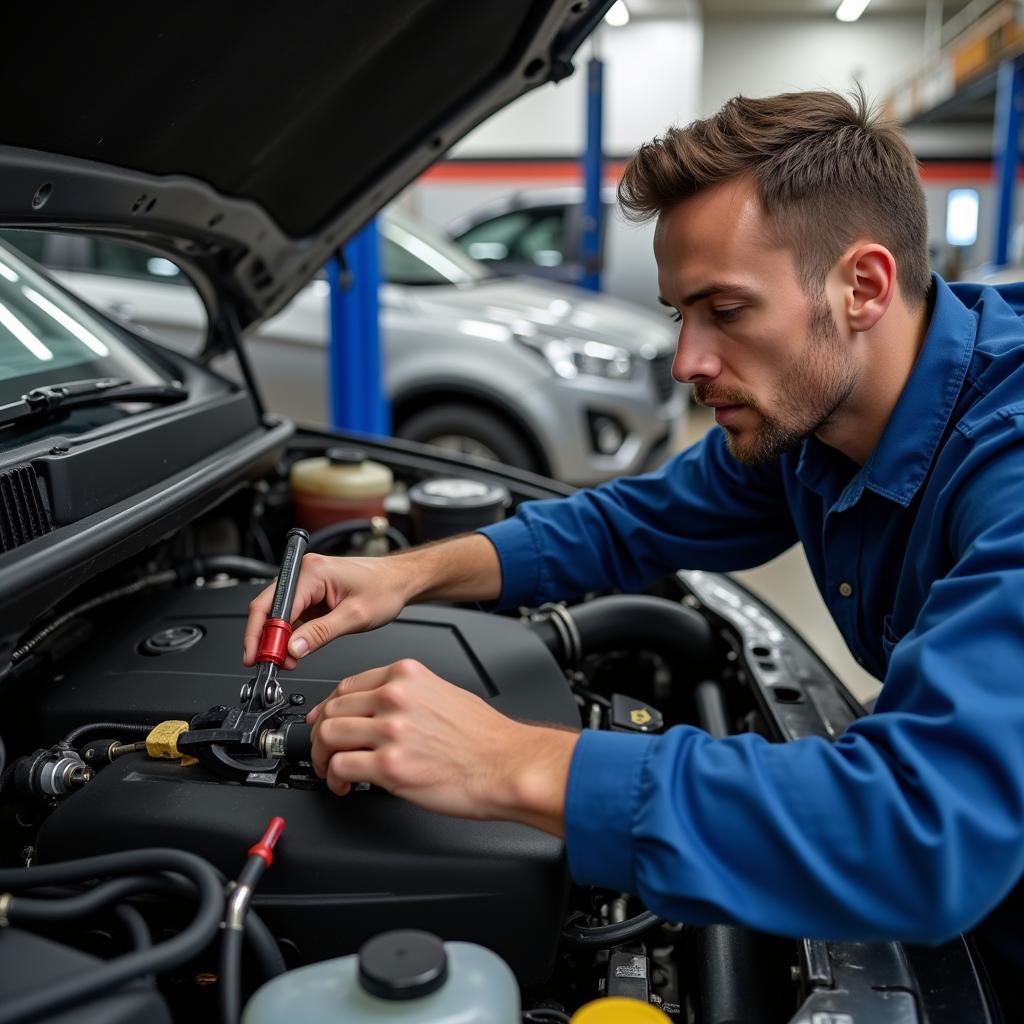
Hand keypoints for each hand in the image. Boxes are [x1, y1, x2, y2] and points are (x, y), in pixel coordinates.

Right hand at [243, 553, 414, 668]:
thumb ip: (321, 633)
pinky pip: (292, 616)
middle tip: (264, 663)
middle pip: (268, 607)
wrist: (401, 580)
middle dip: (263, 638)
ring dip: (276, 639)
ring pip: (278, 614)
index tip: (262, 657)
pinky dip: (289, 635)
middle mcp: (305, 573)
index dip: (264, 634)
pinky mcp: (312, 594)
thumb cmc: (385, 588)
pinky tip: (292, 652)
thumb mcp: (355, 616)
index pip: (275, 606)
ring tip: (283, 662)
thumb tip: (293, 649)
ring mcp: (308, 583)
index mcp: (312, 572)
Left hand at [307, 658, 579, 834]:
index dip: (330, 708)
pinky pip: (341, 767)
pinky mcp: (390, 765)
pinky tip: (346, 785)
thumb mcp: (444, 693)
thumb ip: (409, 694)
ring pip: (329, 736)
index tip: (326, 721)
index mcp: (406, 676)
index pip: (347, 685)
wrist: (507, 765)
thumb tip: (380, 710)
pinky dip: (336, 779)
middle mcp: (395, 697)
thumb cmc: (485, 738)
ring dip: (323, 758)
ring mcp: (391, 730)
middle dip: (321, 735)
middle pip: (332, 710)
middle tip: (325, 752)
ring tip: (332, 771)